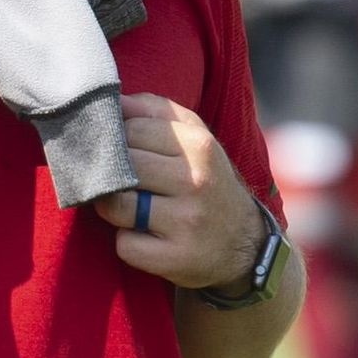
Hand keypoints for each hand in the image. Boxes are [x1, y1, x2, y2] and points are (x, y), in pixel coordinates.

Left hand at [90, 93, 261, 292]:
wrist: (245, 245)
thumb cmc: (205, 181)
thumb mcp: (194, 138)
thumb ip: (153, 110)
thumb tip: (112, 99)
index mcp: (200, 145)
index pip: (129, 130)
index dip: (117, 142)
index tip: (124, 153)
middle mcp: (196, 181)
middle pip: (118, 167)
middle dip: (112, 176)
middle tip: (126, 185)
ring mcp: (187, 222)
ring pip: (113, 205)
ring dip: (113, 209)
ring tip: (134, 210)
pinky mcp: (176, 259)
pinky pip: (124, 245)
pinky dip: (128, 243)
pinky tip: (148, 239)